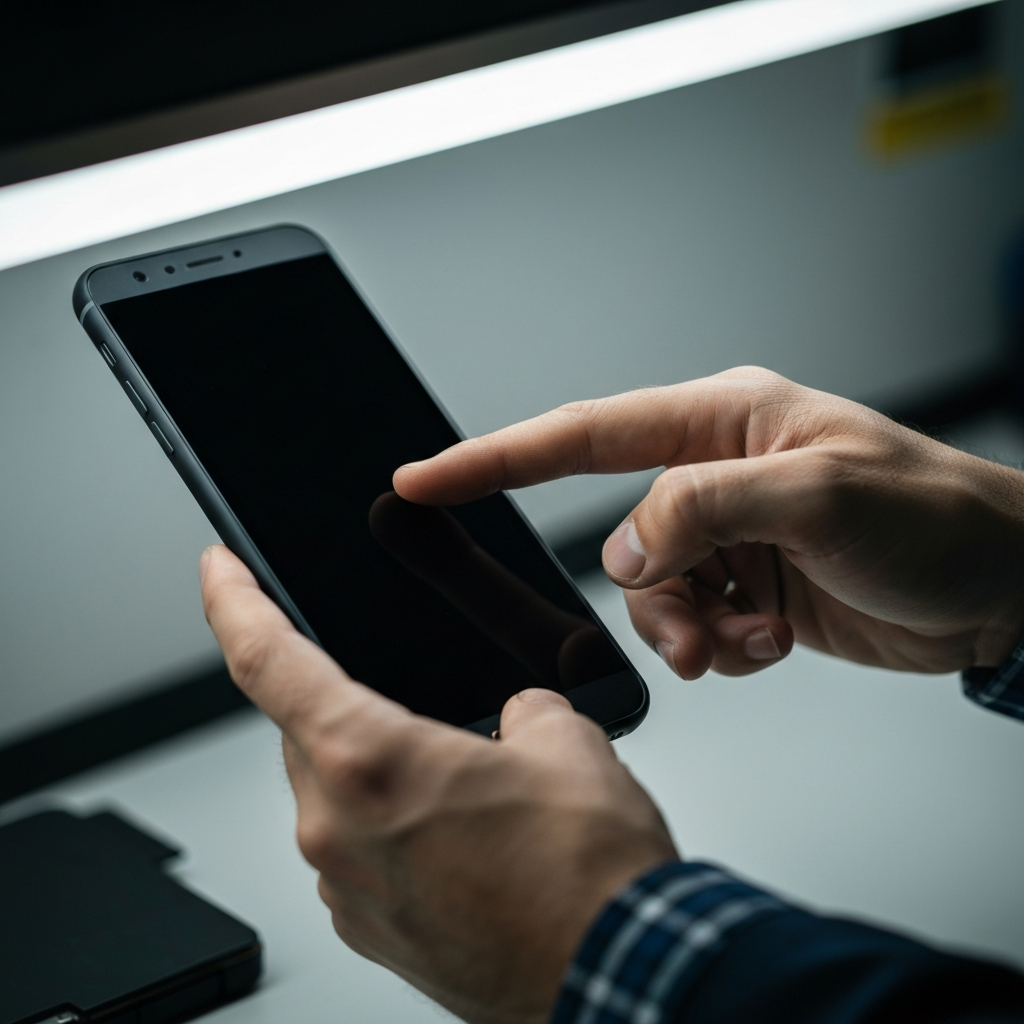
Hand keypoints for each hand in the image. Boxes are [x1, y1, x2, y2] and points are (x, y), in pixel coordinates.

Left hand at [200, 544, 676, 1023]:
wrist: (615, 979)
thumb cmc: (589, 880)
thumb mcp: (568, 745)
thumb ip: (526, 708)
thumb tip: (518, 717)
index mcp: (369, 762)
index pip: (266, 660)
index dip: (234, 601)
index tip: (219, 568)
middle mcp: (337, 831)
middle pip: (303, 729)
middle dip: (340, 698)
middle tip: (406, 696)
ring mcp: (348, 890)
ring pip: (331, 792)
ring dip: (373, 769)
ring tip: (455, 777)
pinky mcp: (369, 931)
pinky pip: (354, 851)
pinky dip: (386, 826)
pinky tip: (456, 832)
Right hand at [394, 367, 1023, 677]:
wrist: (1007, 586)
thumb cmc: (940, 519)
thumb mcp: (821, 499)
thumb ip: (705, 510)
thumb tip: (626, 547)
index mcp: (723, 420)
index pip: (583, 433)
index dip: (494, 457)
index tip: (425, 478)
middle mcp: (716, 471)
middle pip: (622, 537)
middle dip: (652, 596)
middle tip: (703, 624)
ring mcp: (731, 530)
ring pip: (654, 594)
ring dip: (693, 630)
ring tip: (754, 634)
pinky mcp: (748, 581)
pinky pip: (694, 623)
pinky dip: (723, 646)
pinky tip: (775, 636)